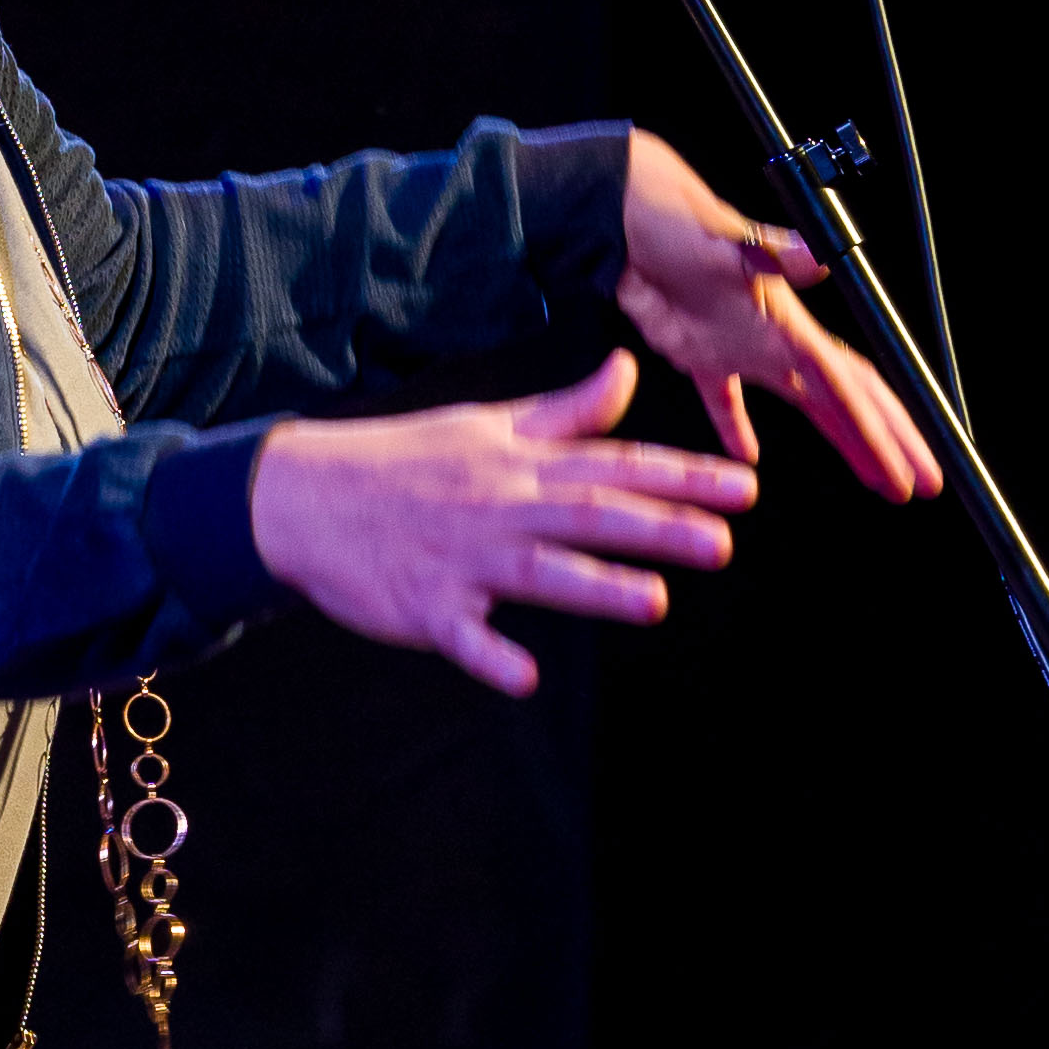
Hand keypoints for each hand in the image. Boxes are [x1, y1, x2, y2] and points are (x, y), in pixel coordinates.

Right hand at [248, 353, 756, 697]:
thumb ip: (567, 410)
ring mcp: (462, 558)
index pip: (616, 466)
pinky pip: (460, 635)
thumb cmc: (404, 460)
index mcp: (521, 464)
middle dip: (658, 527)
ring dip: (595, 588)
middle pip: (590, 515)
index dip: (683, 477)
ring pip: (537, 573)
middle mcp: (500, 507)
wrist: (303, 495)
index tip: (744, 489)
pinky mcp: (423, 605)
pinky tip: (526, 678)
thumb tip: (627, 370)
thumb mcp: (488, 423)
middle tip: (722, 542)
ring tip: (653, 602)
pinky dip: (489, 655)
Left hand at [613, 128, 940, 501]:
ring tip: (875, 479)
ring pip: (806, 403)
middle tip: (921, 484)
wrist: (622, 211)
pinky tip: (746, 457)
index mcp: (787, 324)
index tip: (907, 473)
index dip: (879, 435)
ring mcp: (742, 346)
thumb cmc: (671, 220)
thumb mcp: (723, 240)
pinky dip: (738, 428)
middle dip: (885, 444)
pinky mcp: (702, 351)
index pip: (847, 389)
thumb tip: (818, 258)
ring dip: (842, 440)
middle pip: (845, 400)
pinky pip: (728, 399)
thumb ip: (772, 255)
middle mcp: (776, 338)